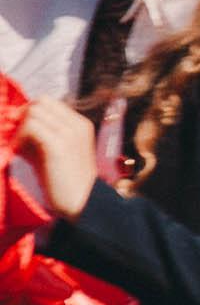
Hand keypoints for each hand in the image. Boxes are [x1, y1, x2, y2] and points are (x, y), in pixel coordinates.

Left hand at [16, 98, 96, 217]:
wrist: (81, 202)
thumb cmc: (64, 182)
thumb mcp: (54, 154)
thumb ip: (39, 138)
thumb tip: (13, 127)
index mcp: (79, 124)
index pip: (48, 102)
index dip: (29, 113)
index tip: (20, 131)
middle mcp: (76, 124)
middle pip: (40, 103)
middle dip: (23, 117)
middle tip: (16, 138)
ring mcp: (69, 133)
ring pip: (34, 112)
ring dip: (20, 128)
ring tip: (18, 148)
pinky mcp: (58, 145)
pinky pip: (31, 127)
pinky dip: (19, 137)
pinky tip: (18, 152)